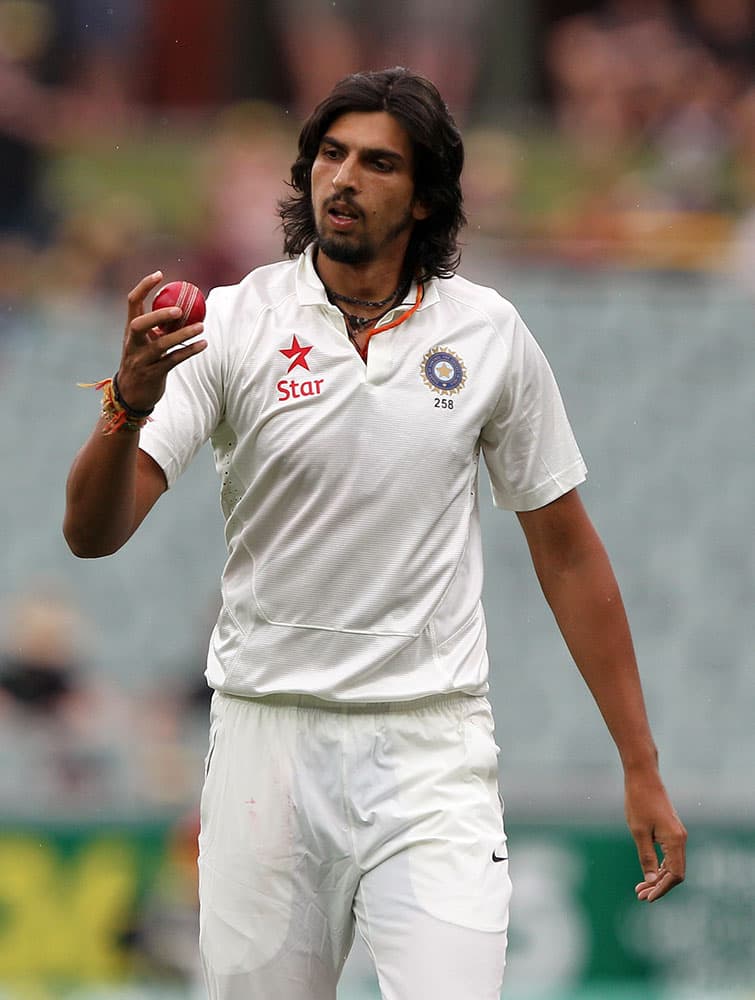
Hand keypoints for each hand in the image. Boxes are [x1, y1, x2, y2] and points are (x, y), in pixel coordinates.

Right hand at [116, 271, 206, 411]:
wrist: (132, 395)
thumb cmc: (143, 362)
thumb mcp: (145, 342)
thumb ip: (159, 326)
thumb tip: (184, 306)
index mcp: (130, 331)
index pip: (132, 302)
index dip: (144, 286)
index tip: (160, 274)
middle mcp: (133, 344)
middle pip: (140, 324)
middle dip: (158, 316)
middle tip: (179, 309)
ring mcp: (141, 360)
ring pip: (161, 345)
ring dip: (182, 335)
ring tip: (201, 327)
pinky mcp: (152, 374)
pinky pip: (173, 360)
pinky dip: (189, 351)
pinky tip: (204, 344)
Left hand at [625, 770, 686, 901]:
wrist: (643, 776)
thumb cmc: (638, 801)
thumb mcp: (638, 832)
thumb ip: (646, 858)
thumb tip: (651, 882)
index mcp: (675, 841)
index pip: (675, 875)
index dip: (662, 889)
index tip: (647, 898)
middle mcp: (681, 839)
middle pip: (675, 872)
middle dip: (659, 886)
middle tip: (640, 896)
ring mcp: (677, 834)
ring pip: (673, 864)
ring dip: (659, 877)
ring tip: (640, 888)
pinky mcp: (671, 830)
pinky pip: (670, 855)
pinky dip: (660, 866)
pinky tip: (648, 872)